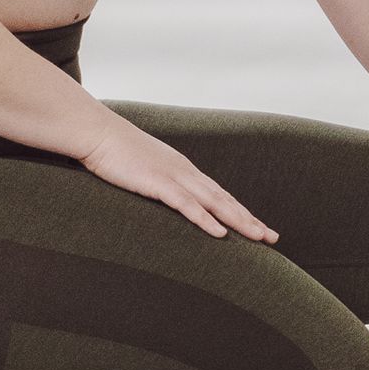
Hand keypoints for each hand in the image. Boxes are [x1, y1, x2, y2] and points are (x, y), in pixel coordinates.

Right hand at [80, 117, 280, 244]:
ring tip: (259, 237)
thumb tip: (162, 194)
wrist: (96, 131)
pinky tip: (220, 234)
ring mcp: (174, 176)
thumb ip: (157, 181)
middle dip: (249, 219)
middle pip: (224, 200)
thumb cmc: (115, 151)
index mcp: (183, 170)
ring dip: (238, 221)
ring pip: (214, 203)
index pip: (219, 195)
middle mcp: (186, 172)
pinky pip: (186, 205)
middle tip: (272, 238)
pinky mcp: (158, 183)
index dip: (240, 212)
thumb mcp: (143, 168)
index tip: (258, 227)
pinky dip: (205, 220)